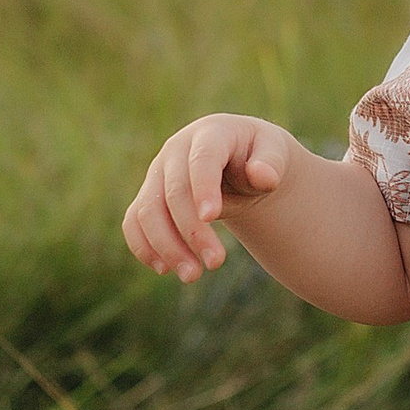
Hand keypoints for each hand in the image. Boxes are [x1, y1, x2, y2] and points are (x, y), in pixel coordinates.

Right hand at [122, 113, 297, 281]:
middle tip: (216, 263)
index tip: (211, 218)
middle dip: (192, 231)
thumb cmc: (260, 157)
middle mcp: (177, 150)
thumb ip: (272, 164)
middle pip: (174, 192)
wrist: (242, 161)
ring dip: (166, 246)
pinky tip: (164, 269)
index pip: (202, 159)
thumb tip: (263, 177)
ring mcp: (159, 173)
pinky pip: (134, 222)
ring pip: (148, 211)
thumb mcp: (275, 154)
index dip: (203, 187)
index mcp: (211, 133)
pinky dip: (143, 246)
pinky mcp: (148, 196)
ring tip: (193, 276)